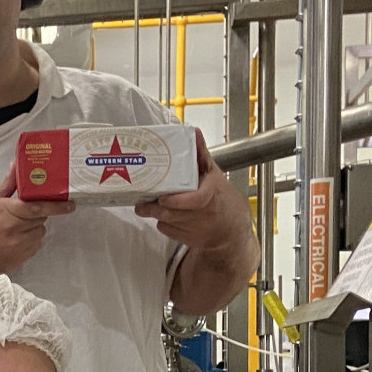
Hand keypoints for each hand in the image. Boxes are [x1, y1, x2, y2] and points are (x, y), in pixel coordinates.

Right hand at [0, 165, 74, 280]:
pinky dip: (28, 242)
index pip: (40, 207)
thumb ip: (7, 185)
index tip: (70, 204)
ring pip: (38, 234)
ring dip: (32, 229)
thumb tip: (16, 166)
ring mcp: (18, 248)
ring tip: (12, 229)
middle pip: (41, 219)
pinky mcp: (18, 261)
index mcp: (8, 212)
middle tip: (23, 213)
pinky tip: (11, 241)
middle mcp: (15, 231)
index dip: (58, 206)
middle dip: (37, 214)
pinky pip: (33, 247)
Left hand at [134, 131, 256, 313]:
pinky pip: (167, 231)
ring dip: (154, 214)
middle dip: (153, 208)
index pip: (194, 201)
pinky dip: (162, 223)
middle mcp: (202, 214)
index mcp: (210, 195)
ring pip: (166, 222)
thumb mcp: (214, 174)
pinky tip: (160, 214)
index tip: (162, 198)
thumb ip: (201, 155)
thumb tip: (194, 133)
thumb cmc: (222, 198)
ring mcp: (194, 228)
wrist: (231, 229)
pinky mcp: (187, 238)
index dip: (176, 201)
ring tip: (143, 206)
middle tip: (140, 202)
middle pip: (172, 213)